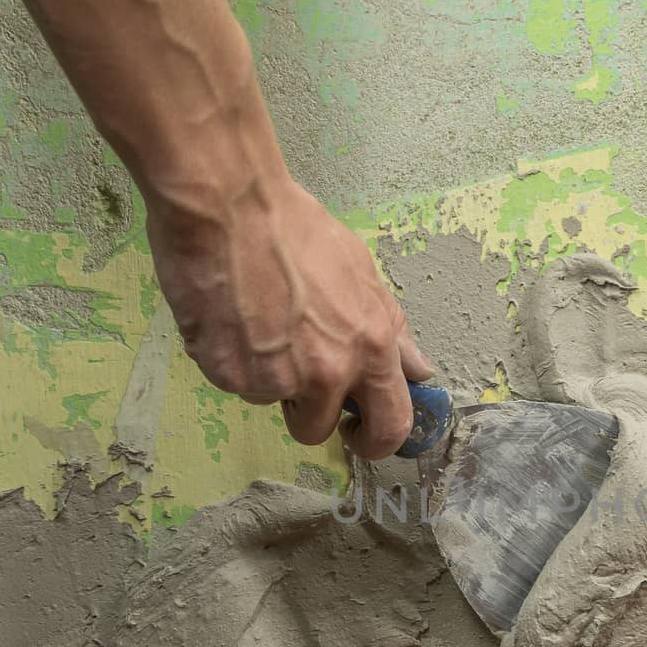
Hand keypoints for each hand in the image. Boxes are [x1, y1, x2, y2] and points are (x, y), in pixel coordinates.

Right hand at [148, 173, 431, 459]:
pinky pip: (234, 382)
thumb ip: (391, 329)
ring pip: (271, 401)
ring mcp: (274, 378)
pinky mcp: (227, 374)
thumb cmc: (297, 228)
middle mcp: (326, 373)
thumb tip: (419, 370)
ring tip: (257, 322)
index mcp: (369, 348)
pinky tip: (230, 316)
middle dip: (310, 415)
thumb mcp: (362, 272)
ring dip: (267, 377)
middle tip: (296, 381)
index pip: (391, 424)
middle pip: (318, 429)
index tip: (359, 432)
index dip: (377, 440)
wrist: (227, 206)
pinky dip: (231, 359)